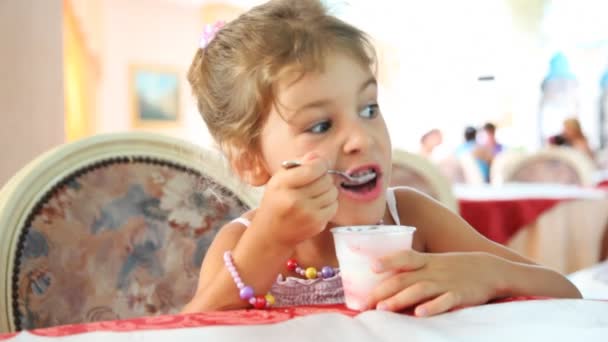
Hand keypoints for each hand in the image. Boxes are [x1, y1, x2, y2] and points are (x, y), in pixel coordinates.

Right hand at [254, 152, 338, 246]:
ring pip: (332, 192)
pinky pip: (334, 206)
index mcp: (283, 184)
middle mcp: (295, 200)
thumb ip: (298, 165)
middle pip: (325, 180)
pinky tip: (318, 204)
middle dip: (324, 177)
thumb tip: (317, 157)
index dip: (320, 164)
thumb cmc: (276, 201)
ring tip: (317, 193)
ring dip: (328, 190)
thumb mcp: (279, 180)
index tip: (318, 166)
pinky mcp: (317, 224)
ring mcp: (307, 214)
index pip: (313, 169)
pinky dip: (329, 203)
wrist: (271, 233)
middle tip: (316, 181)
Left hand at [368, 250, 502, 315]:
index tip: (371, 266)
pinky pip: (445, 301)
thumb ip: (414, 270)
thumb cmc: (456, 268)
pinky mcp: (460, 295)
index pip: (404, 257)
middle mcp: (433, 270)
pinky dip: (432, 307)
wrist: (491, 270)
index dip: (388, 260)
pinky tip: (419, 314)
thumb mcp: (435, 263)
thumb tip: (387, 281)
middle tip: (364, 303)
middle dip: (382, 291)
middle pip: (404, 278)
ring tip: (383, 308)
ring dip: (399, 299)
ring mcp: (446, 282)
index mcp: (426, 261)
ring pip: (419, 290)